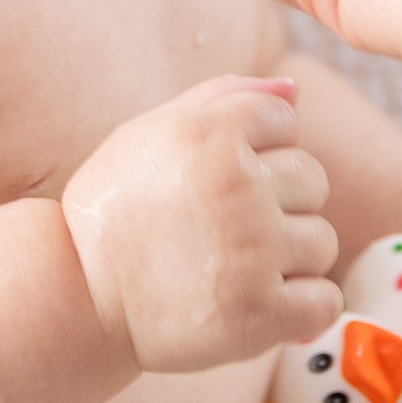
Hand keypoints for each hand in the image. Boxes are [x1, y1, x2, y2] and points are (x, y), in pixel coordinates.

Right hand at [61, 75, 341, 373]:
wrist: (77, 297)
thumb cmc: (115, 210)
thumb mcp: (150, 132)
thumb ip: (223, 97)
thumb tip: (294, 90)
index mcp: (211, 134)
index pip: (284, 120)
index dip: (256, 149)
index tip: (217, 178)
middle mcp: (238, 186)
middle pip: (313, 179)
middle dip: (279, 201)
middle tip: (226, 226)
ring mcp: (253, 251)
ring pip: (322, 241)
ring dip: (289, 257)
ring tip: (236, 267)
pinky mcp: (259, 313)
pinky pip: (324, 300)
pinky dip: (301, 306)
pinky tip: (261, 302)